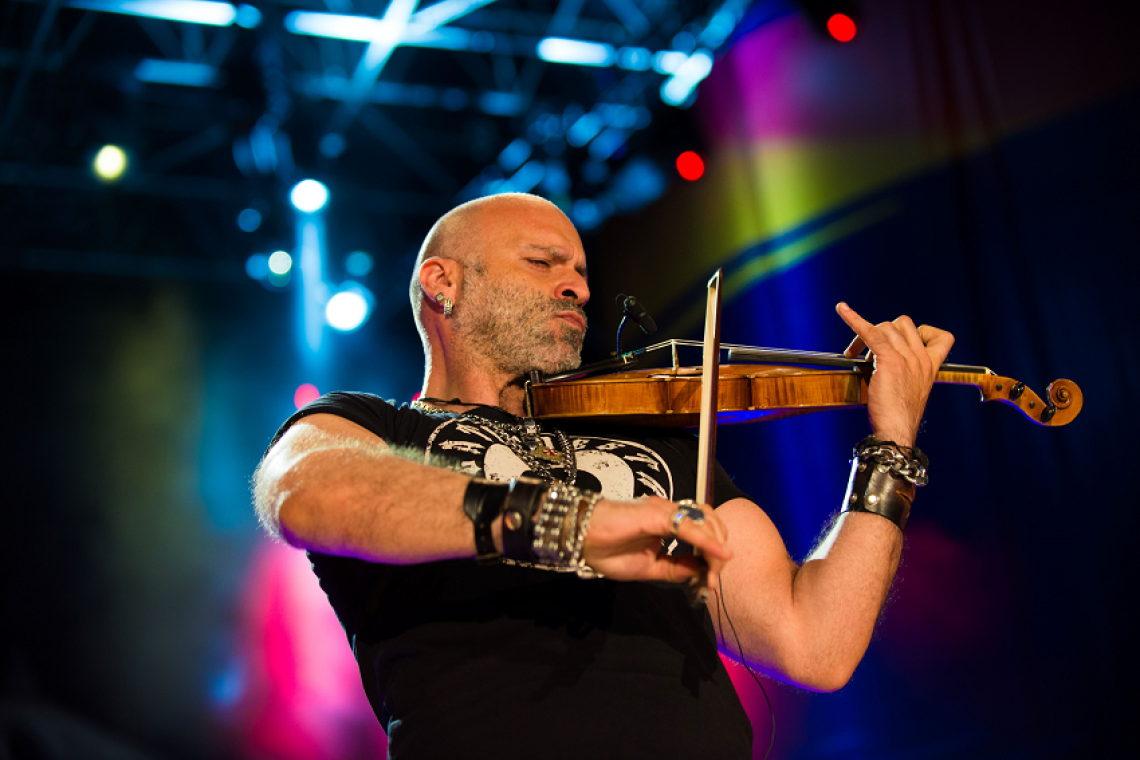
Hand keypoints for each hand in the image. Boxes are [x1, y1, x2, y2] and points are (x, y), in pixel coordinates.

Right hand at [581, 497, 731, 590]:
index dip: (714, 554)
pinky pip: (689, 526)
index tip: (711, 581)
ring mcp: (665, 511)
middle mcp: (670, 512)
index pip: (704, 531)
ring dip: (715, 549)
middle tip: (712, 579)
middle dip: (718, 553)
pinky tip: (718, 555)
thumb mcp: (649, 568)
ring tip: (711, 574)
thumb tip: (702, 571)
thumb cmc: (607, 551)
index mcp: (668, 523)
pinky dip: (707, 541)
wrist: (580, 539)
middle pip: (711, 524)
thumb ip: (676, 569)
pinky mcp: (657, 515)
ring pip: (705, 522)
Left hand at [836, 303, 954, 446]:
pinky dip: (854, 319)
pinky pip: (870, 332)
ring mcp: (906, 357)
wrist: (897, 430)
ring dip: (866, 337)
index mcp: (930, 366)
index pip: (942, 337)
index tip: (905, 341)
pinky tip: (842, 310)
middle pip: (902, 325)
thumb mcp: (909, 390)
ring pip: (885, 327)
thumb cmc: (898, 416)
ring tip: (855, 355)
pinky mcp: (888, 360)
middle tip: (867, 352)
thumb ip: (904, 371)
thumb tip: (879, 358)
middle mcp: (921, 358)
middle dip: (883, 332)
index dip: (923, 332)